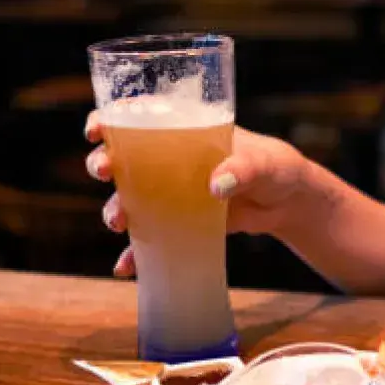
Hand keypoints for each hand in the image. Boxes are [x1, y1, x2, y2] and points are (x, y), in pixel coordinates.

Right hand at [84, 112, 312, 276]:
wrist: (288, 204)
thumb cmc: (275, 167)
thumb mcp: (264, 162)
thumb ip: (243, 169)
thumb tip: (216, 185)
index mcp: (185, 131)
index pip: (139, 117)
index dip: (110, 119)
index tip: (96, 129)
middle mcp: (169, 160)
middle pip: (122, 157)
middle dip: (104, 163)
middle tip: (104, 171)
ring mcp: (171, 193)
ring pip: (129, 199)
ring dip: (115, 209)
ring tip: (118, 222)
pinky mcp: (180, 223)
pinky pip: (150, 239)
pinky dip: (135, 254)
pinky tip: (125, 267)